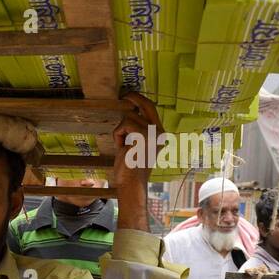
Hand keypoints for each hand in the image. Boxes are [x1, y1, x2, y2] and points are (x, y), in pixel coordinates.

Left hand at [109, 91, 161, 231]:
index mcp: (160, 134)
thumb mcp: (135, 145)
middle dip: (134, 98)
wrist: (132, 183)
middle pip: (146, 105)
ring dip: (120, 131)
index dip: (141, 101)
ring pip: (129, 117)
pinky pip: (124, 126)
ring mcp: (153, 133)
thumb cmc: (130, 167)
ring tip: (123, 146)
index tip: (131, 96)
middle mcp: (160, 132)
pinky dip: (118, 136)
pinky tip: (122, 147)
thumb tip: (130, 113)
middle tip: (125, 95)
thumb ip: (136, 130)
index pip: (152, 110)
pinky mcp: (144, 136)